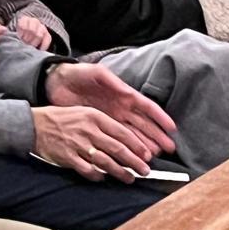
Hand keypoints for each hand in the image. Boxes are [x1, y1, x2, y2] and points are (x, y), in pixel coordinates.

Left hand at [13, 15, 52, 50]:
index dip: (20, 34)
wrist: (26, 35)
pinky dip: (43, 46)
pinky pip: (47, 39)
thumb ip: (12, 35)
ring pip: (39, 34)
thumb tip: (8, 39)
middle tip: (23, 46)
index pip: (23, 26)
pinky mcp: (47, 34)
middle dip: (27, 40)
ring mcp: (41, 27)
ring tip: (29, 48)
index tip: (19, 40)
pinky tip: (39, 50)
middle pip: (32, 30)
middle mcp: (34, 21)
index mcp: (24, 20)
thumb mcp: (13, 33)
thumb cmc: (18, 36)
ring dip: (33, 43)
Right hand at [32, 104, 153, 180]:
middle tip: (145, 170)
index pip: (122, 133)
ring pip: (105, 162)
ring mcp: (78, 145)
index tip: (147, 155)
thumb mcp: (84, 112)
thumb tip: (124, 139)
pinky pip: (88, 170)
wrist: (34, 125)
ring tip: (130, 178)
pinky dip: (98, 176)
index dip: (137, 145)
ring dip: (120, 172)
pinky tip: (104, 178)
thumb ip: (103, 123)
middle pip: (117, 149)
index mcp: (94, 117)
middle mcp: (88, 130)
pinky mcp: (68, 157)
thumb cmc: (61, 118)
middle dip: (135, 162)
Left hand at [45, 62, 178, 160]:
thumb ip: (113, 82)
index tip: (171, 128)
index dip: (160, 117)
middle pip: (144, 124)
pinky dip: (126, 147)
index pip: (147, 107)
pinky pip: (117, 138)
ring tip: (154, 156)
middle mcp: (121, 108)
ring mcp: (112, 119)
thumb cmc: (79, 74)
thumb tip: (128, 92)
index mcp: (124, 94)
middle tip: (169, 148)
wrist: (56, 83)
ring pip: (133, 134)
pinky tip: (133, 155)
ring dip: (144, 144)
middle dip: (157, 136)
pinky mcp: (100, 126)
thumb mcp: (97, 73)